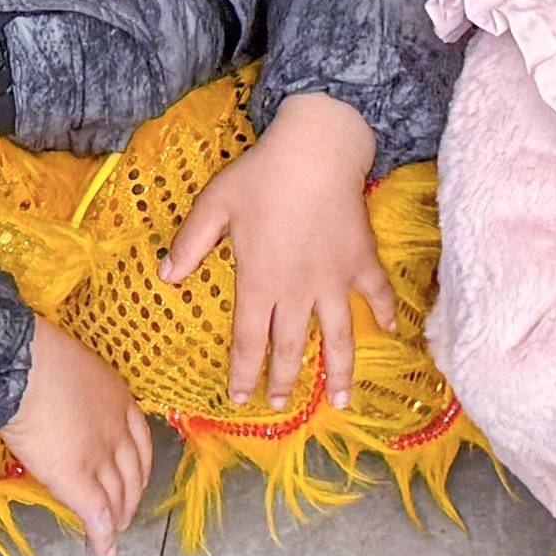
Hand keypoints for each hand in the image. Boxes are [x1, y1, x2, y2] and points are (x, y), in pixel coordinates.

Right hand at [6, 318, 151, 555]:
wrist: (26, 366)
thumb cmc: (35, 358)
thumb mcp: (66, 368)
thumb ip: (68, 390)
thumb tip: (44, 394)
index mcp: (117, 398)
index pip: (139, 441)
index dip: (138, 467)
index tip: (133, 480)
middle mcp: (117, 429)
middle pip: (133, 472)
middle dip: (130, 497)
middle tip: (124, 515)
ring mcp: (101, 455)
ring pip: (118, 496)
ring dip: (117, 519)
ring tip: (113, 536)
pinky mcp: (79, 478)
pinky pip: (97, 513)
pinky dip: (102, 535)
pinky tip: (102, 549)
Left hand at [163, 89, 399, 411]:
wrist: (317, 149)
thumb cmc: (262, 175)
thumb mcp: (215, 204)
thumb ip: (190, 243)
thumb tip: (165, 277)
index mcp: (260, 281)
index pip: (249, 340)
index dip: (244, 372)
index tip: (240, 398)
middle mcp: (298, 290)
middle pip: (292, 346)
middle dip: (285, 381)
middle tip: (281, 406)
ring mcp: (334, 278)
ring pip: (338, 336)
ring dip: (339, 371)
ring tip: (340, 401)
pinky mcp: (362, 260)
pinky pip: (377, 292)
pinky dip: (385, 312)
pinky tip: (390, 330)